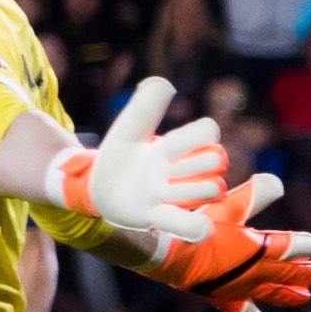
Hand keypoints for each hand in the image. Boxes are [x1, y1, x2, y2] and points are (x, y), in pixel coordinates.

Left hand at [51, 77, 225, 241]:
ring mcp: (179, 196)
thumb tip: (163, 83)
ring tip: (159, 190)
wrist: (94, 186)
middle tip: (164, 169)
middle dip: (192, 163)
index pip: (209, 132)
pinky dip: (198, 227)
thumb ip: (145, 105)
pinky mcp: (164, 219)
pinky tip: (198, 225)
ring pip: (211, 190)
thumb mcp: (128, 128)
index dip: (192, 137)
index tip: (165, 145)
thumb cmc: (119, 155)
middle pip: (216, 160)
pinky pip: (195, 227)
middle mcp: (186, 170)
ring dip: (185, 189)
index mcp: (180, 145)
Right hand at [143, 173, 310, 311]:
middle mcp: (258, 272)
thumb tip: (276, 183)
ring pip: (277, 294)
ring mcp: (245, 289)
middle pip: (292, 274)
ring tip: (303, 296)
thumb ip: (253, 195)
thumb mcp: (224, 206)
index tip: (308, 244)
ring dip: (292, 294)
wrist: (171, 256)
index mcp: (262, 248)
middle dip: (304, 272)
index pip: (296, 248)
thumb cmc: (195, 227)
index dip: (305, 245)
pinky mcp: (227, 300)